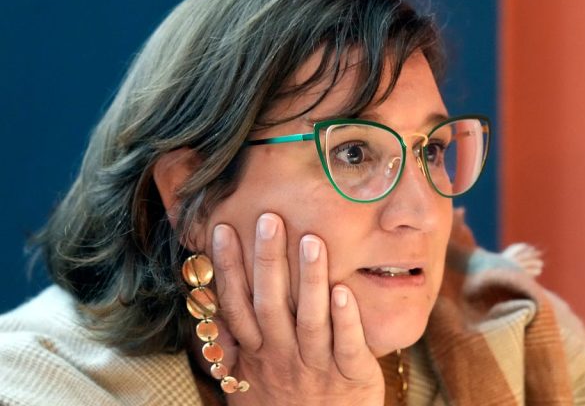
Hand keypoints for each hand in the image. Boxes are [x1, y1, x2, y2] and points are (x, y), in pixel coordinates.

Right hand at [206, 213, 384, 405]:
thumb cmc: (285, 404)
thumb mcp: (247, 383)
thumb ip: (232, 347)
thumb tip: (211, 314)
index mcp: (257, 354)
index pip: (237, 306)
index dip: (228, 268)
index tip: (223, 229)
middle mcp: (282, 356)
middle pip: (270, 305)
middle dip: (268, 261)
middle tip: (269, 219)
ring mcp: (316, 365)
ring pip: (310, 318)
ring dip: (310, 279)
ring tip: (312, 240)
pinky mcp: (351, 374)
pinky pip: (347, 343)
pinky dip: (345, 317)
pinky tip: (343, 288)